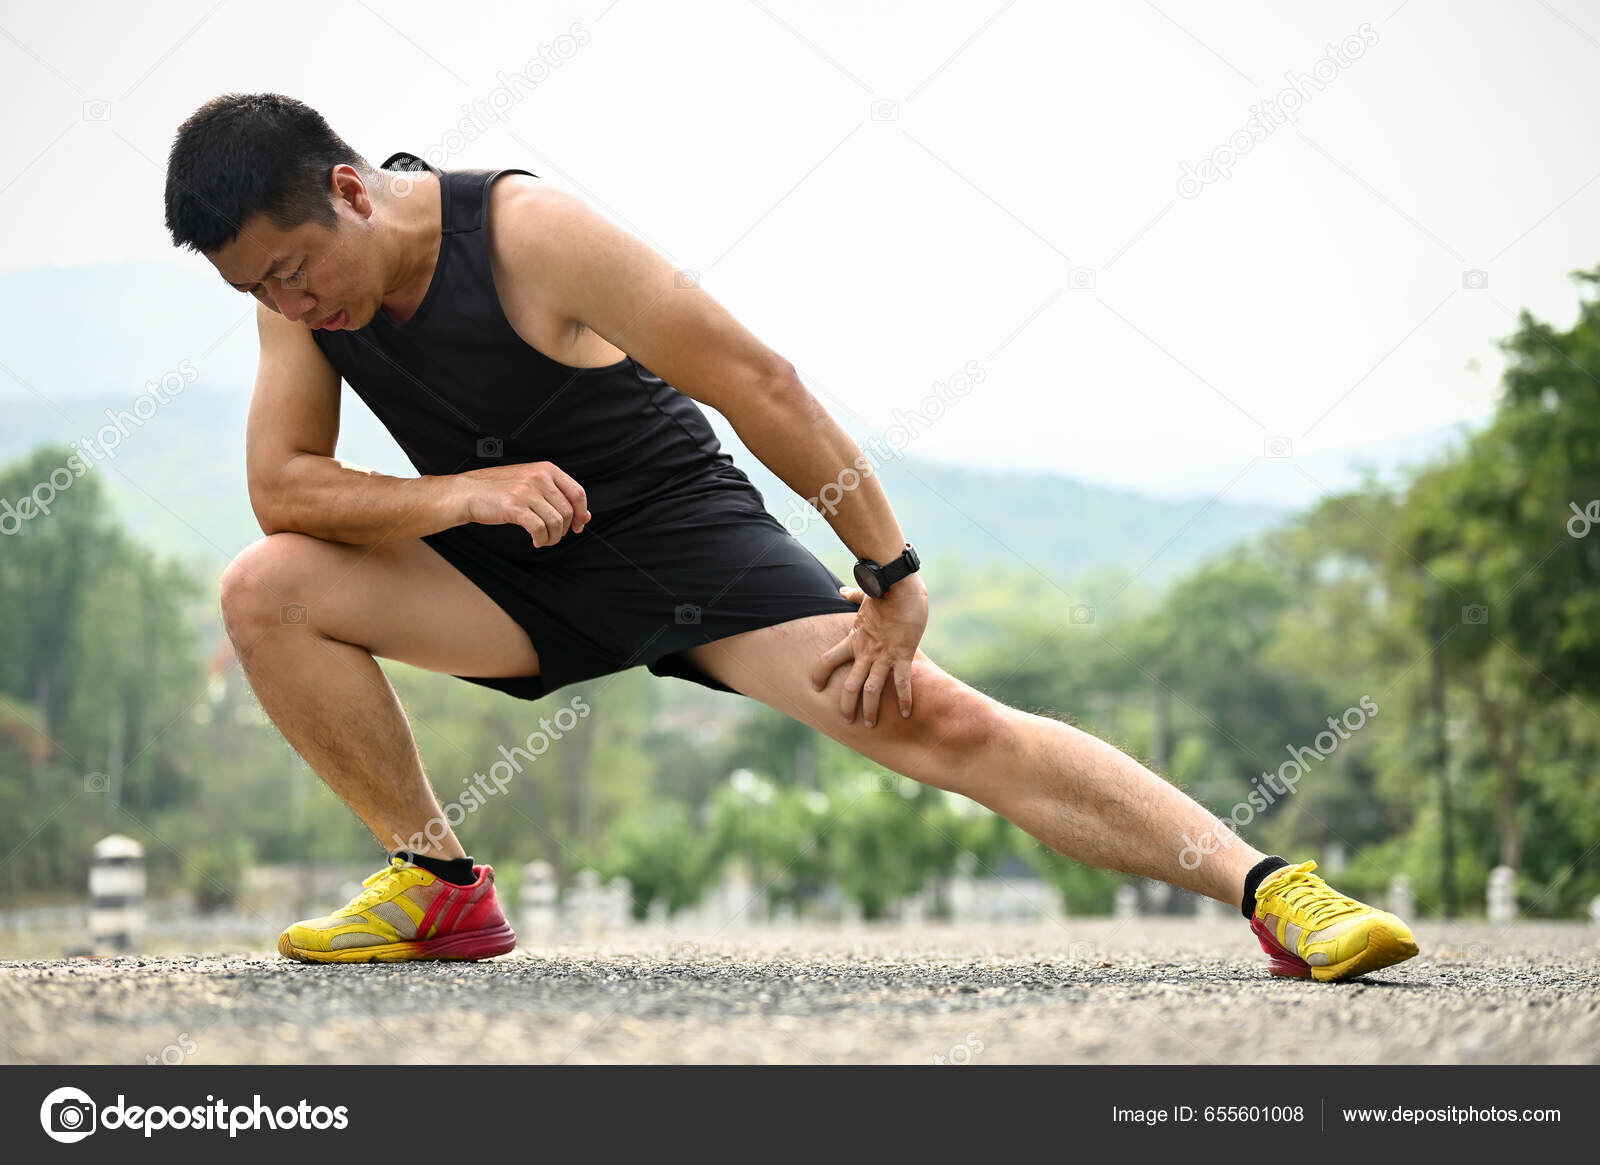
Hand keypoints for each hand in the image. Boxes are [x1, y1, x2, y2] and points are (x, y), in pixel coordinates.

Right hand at [455, 461, 590, 547]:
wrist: (468, 492)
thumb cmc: (500, 490)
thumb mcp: (532, 485)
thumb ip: (557, 497)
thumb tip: (585, 517)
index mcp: (546, 469)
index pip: (577, 493)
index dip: (580, 513)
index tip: (577, 526)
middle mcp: (539, 477)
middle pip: (567, 511)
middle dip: (563, 529)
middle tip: (553, 536)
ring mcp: (526, 491)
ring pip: (555, 522)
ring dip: (552, 537)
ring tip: (543, 540)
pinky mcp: (514, 506)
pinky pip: (539, 528)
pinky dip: (541, 539)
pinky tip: (535, 541)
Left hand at [810, 577, 928, 726]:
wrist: (900, 587)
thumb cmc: (884, 590)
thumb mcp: (865, 597)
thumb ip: (853, 597)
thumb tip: (842, 591)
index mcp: (854, 639)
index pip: (828, 660)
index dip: (819, 674)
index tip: (815, 687)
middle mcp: (866, 652)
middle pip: (850, 685)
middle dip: (847, 705)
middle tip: (846, 721)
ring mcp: (883, 656)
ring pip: (872, 690)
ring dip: (870, 710)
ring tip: (869, 725)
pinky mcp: (903, 655)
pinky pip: (902, 683)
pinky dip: (905, 699)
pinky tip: (907, 713)